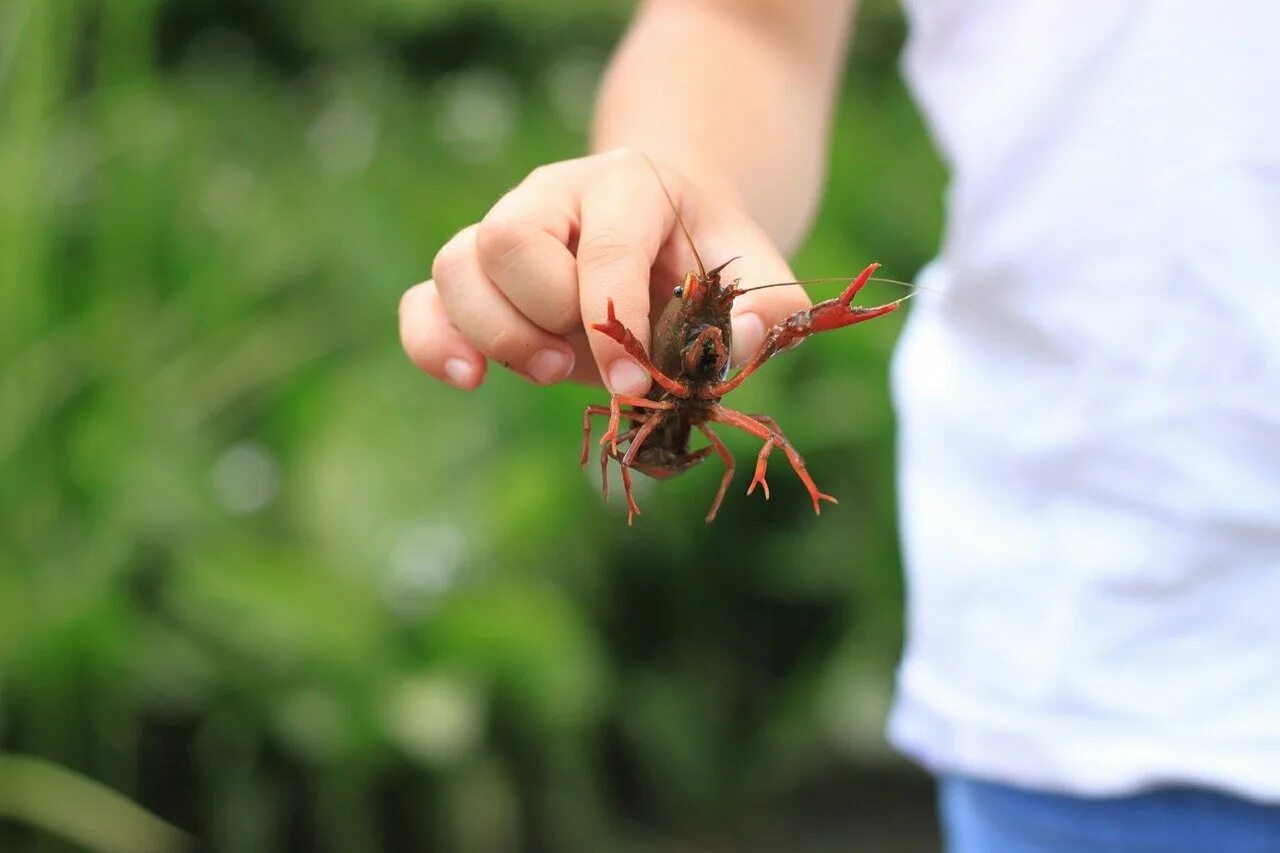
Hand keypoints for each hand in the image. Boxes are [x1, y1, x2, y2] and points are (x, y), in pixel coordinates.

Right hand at [399, 149, 810, 394]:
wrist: (666, 235)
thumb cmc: (707, 257)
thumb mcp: (755, 268)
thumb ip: (769, 304)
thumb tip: (738, 339)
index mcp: (627, 184)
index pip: (601, 247)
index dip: (612, 321)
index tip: (632, 382)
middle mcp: (552, 195)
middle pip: (506, 241)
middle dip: (543, 317)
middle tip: (582, 359)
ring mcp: (503, 230)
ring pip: (455, 266)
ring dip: (495, 335)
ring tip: (549, 369)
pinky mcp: (475, 278)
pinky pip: (423, 301)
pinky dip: (432, 345)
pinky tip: (469, 379)